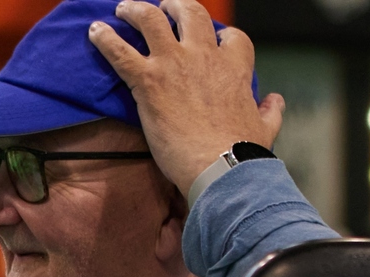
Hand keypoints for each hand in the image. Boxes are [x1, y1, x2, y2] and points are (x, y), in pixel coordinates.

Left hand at [87, 0, 284, 193]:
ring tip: (124, 8)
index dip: (221, 35)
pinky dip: (105, 39)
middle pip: (191, 14)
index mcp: (234, 67)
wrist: (220, 167)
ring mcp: (175, 64)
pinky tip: (94, 32)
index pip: (231, 37)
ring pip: (152, 20)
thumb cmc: (242, 153)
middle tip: (164, 8)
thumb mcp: (266, 128)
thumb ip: (270, 110)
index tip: (214, 39)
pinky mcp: (149, 81)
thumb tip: (276, 100)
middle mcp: (205, 57)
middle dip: (176, 6)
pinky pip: (120, 51)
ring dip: (136, 10)